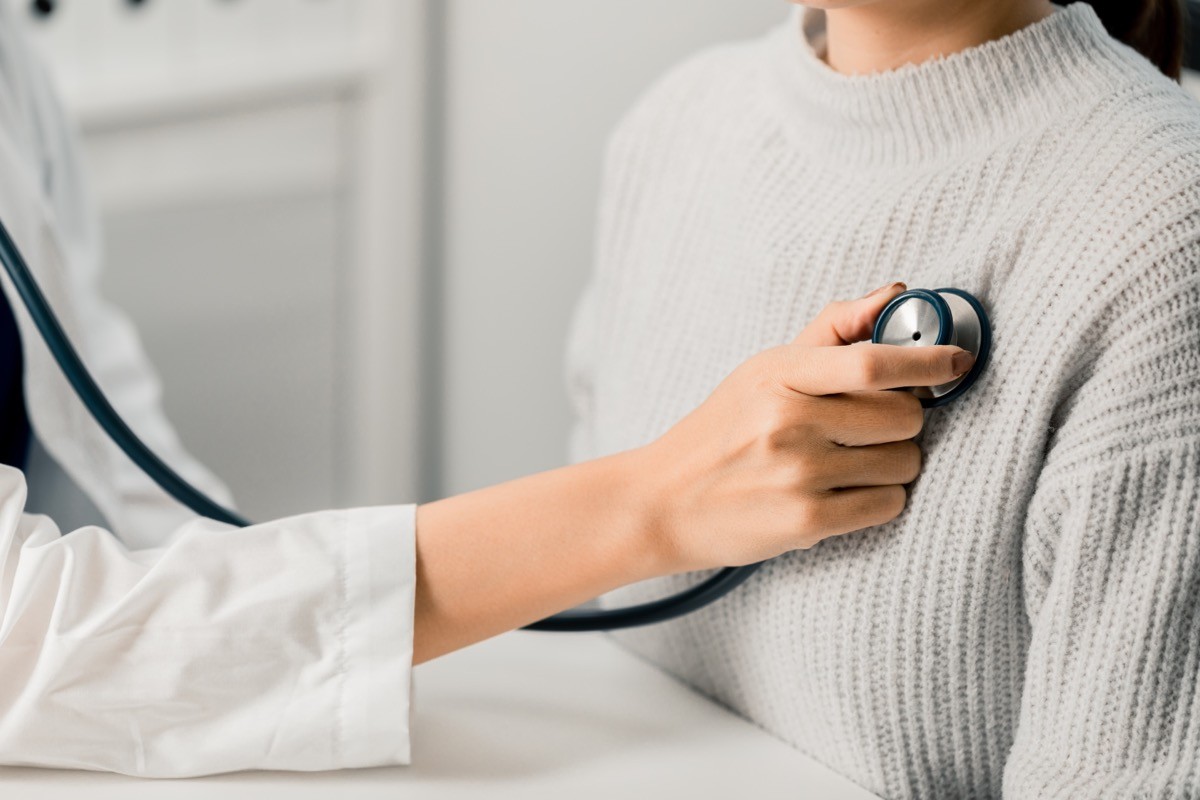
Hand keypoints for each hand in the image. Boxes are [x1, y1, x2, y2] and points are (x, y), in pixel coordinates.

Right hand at [635, 282, 974, 572]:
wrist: (663, 502)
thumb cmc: (720, 432)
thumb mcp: (762, 371)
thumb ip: (832, 331)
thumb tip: (897, 293)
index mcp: (779, 375)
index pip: (874, 361)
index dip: (927, 361)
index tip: (956, 362)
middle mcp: (789, 422)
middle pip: (904, 417)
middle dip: (903, 422)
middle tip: (872, 428)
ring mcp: (798, 474)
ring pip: (903, 463)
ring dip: (892, 463)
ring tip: (850, 464)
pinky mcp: (806, 522)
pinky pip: (888, 505)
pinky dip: (878, 499)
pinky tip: (843, 493)